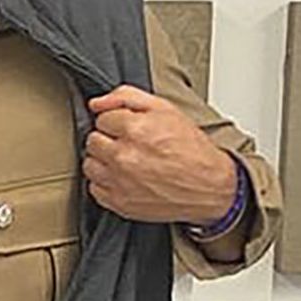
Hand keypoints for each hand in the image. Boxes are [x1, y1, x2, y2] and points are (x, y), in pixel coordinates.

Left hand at [83, 85, 236, 224]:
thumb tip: (96, 103)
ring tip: (126, 161)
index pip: (101, 119)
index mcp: (135, 129)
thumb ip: (126, 97)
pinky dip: (106, 183)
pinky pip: (94, 188)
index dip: (116, 122)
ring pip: (90, 164)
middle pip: (93, 141)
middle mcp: (123, 156)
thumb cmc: (192, 149)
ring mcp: (120, 181)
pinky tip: (124, 178)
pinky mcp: (120, 203)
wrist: (210, 186)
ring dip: (104, 161)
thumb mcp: (166, 109)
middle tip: (130, 145)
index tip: (129, 129)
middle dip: (109, 140)